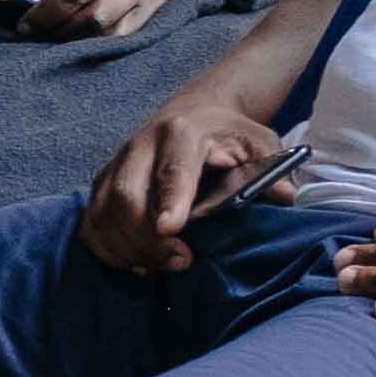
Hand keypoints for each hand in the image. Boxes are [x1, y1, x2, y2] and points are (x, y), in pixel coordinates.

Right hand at [81, 86, 284, 274]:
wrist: (194, 110)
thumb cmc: (228, 134)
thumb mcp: (259, 142)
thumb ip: (270, 168)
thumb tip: (284, 196)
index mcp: (182, 133)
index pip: (172, 171)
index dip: (169, 201)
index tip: (171, 231)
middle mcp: (140, 144)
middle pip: (127, 196)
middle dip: (147, 237)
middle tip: (180, 260)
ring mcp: (116, 163)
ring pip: (104, 212)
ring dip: (128, 247)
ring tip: (159, 265)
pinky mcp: (102, 181)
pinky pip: (90, 221)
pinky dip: (107, 247)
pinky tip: (135, 260)